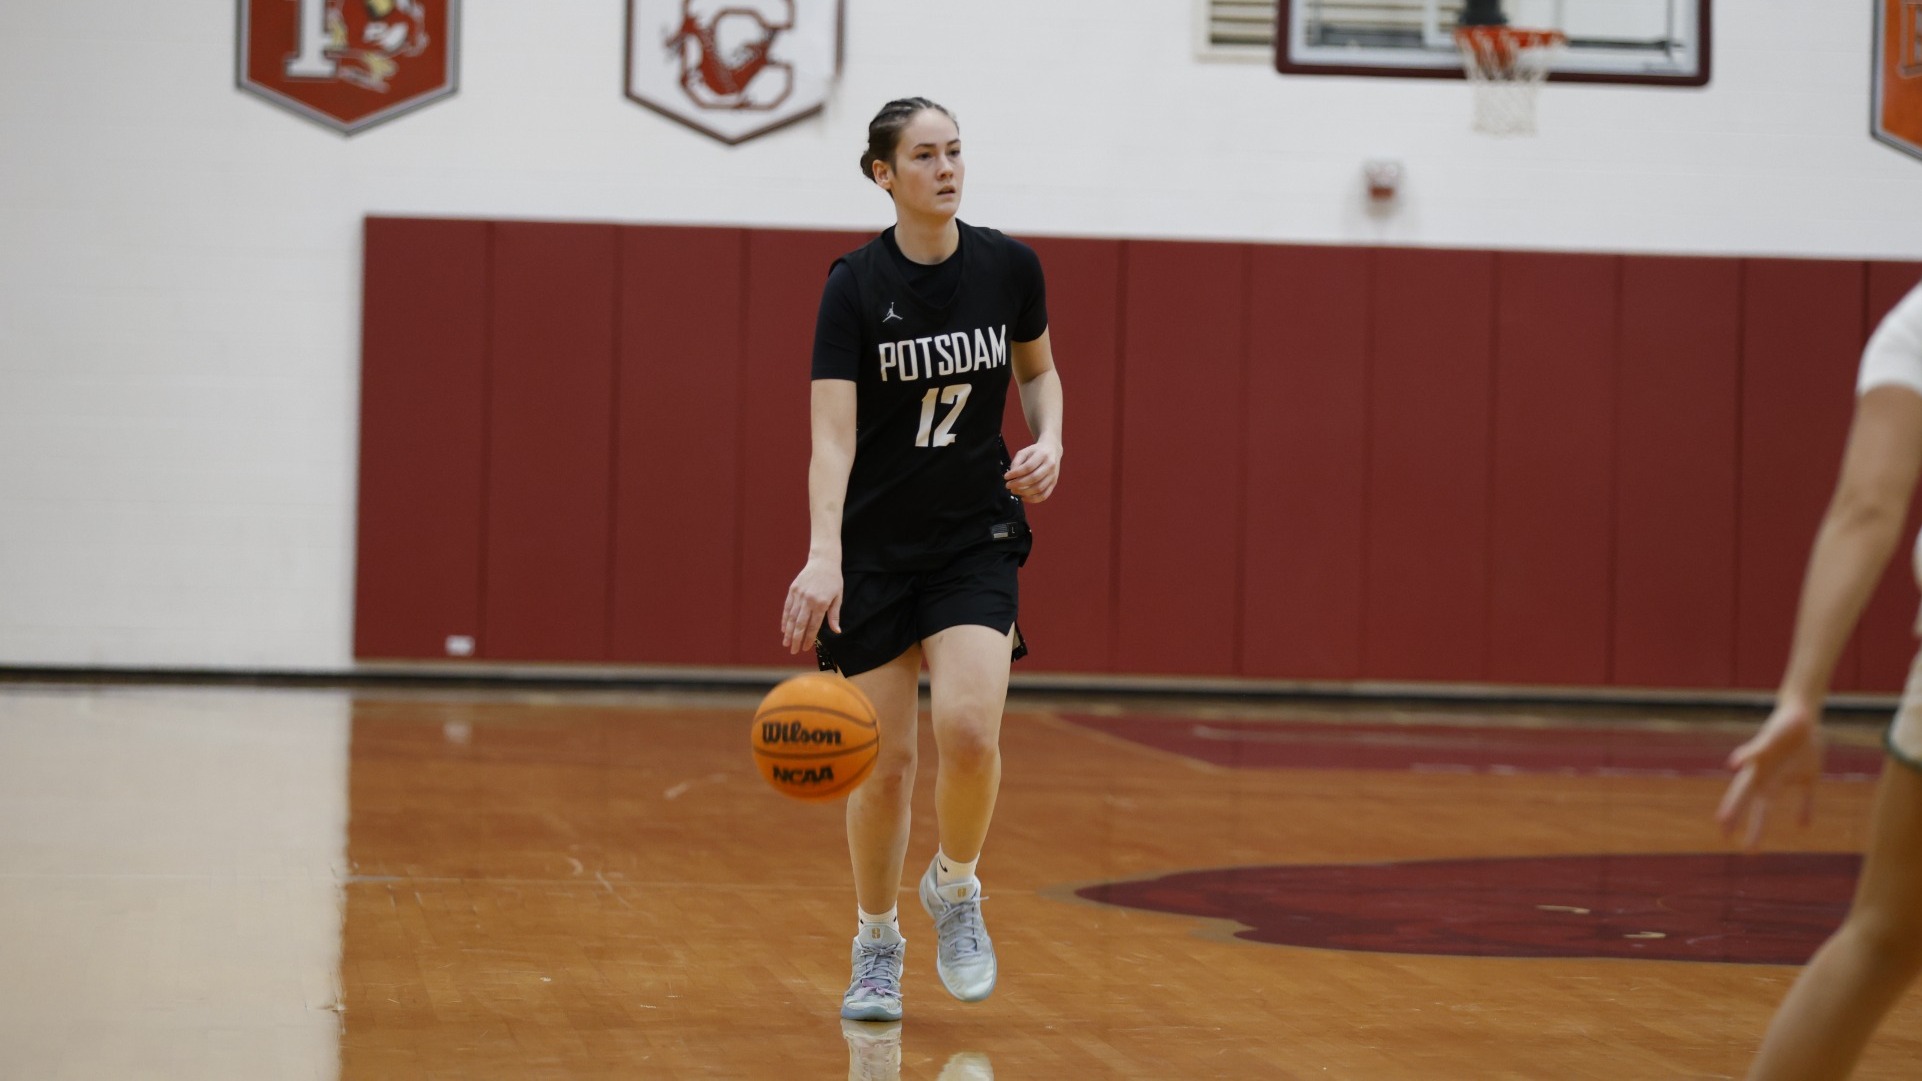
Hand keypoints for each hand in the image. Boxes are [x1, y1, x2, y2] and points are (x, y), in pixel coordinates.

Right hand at [782, 555, 841, 654]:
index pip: (813, 626)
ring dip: (788, 632)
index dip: (808, 638)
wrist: (823, 561)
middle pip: (800, 624)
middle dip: (796, 639)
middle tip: (793, 651)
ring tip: (786, 643)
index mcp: (821, 603)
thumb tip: (836, 632)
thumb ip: (834, 615)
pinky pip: (787, 608)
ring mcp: (799, 595)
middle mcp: (808, 600)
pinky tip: (784, 629)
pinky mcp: (793, 590)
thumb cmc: (833, 581)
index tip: (805, 648)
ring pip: (791, 617)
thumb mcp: (838, 597)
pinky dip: (785, 619)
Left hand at [1004, 440, 1061, 502]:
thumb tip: (1011, 476)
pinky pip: (1044, 495)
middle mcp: (1050, 465)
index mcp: (1042, 455)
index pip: (1028, 467)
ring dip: (1024, 492)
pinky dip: (1033, 499)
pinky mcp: (1054, 483)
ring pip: (1039, 488)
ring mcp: (1053, 475)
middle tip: (1008, 485)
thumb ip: (1016, 462)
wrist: (1052, 450)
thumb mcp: (1024, 452)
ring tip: (1014, 491)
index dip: (1016, 473)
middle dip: (1018, 484)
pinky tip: (1023, 497)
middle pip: (1034, 478)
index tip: (1006, 476)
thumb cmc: (1035, 452)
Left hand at [1717, 700, 1823, 848]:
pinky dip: (1745, 756)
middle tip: (1725, 836)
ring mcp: (1763, 759)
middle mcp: (1763, 773)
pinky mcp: (1767, 741)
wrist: (1804, 718)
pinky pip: (1755, 750)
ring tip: (1723, 817)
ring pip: (1746, 781)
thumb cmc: (1803, 749)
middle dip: (1738, 816)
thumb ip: (1806, 803)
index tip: (1747, 848)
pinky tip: (1734, 764)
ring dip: (1735, 799)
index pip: (1760, 808)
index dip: (1754, 827)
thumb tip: (1804, 828)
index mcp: (1772, 782)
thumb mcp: (1809, 779)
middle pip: (1747, 798)